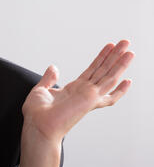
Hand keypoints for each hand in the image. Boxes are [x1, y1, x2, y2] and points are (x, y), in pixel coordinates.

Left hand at [19, 40, 133, 166]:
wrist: (38, 124)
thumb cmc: (37, 113)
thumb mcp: (41, 90)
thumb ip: (49, 78)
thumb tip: (54, 67)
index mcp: (72, 90)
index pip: (91, 71)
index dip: (101, 59)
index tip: (109, 47)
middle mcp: (83, 93)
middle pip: (103, 71)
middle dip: (114, 56)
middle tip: (125, 42)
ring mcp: (88, 96)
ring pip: (109, 76)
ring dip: (120, 63)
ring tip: (129, 49)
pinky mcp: (90, 99)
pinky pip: (108, 90)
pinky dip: (119, 86)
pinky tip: (128, 80)